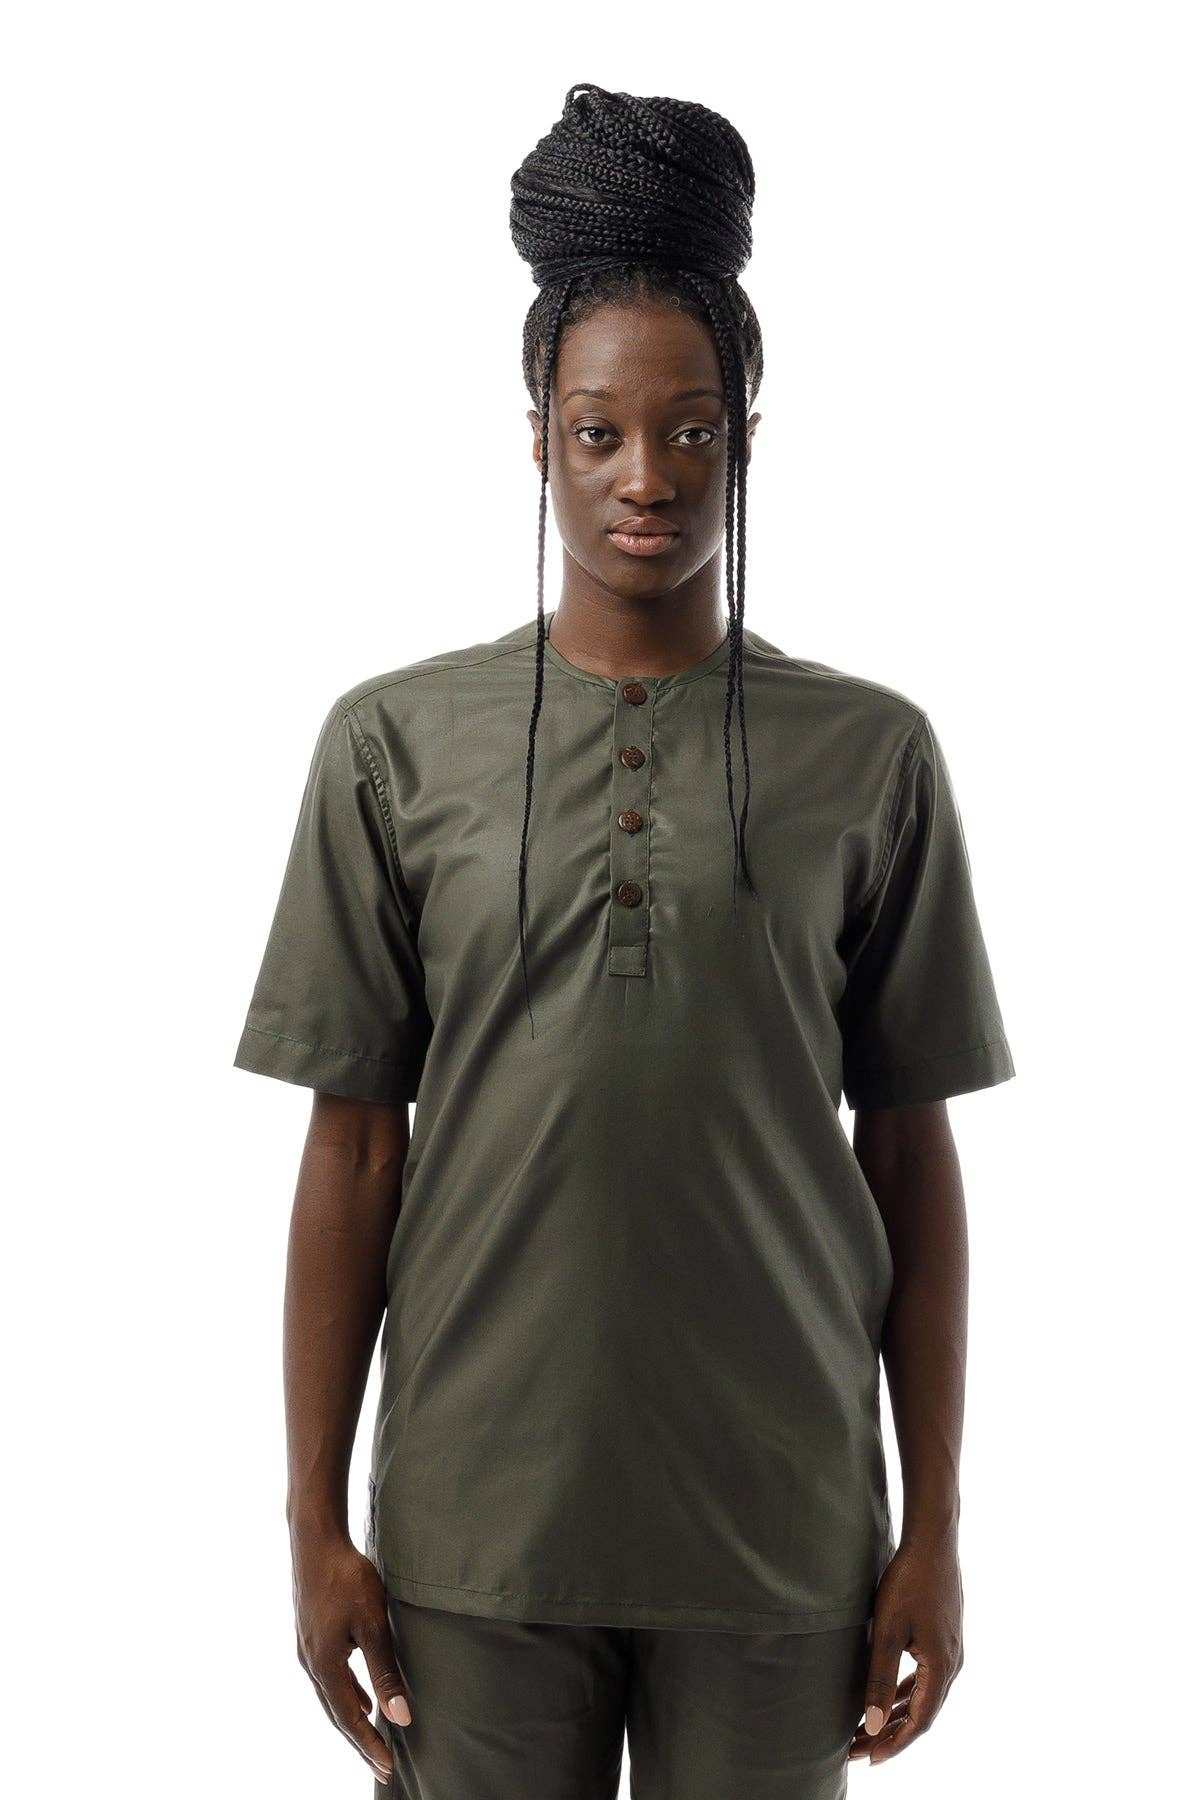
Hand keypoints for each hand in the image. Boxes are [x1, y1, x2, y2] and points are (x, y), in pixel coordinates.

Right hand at [292, 1531, 412, 1784]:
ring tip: (373, 1734)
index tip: (387, 1768)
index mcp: (325, 1668)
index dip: (369, 1745)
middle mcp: (311, 1665)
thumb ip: (385, 1672)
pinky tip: (361, 1694)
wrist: (316, 1542)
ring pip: (331, 1696)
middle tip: (381, 1763)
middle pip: (337, 1714)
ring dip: (352, 1717)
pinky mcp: (310, 1636)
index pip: (350, 1719)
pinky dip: (345, 1694)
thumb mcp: (373, 1625)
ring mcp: (307, 1650)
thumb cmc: (346, 1579)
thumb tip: (400, 1717)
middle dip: (360, 1740)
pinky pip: (329, 1677)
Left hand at [848, 1531, 963, 1765]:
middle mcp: (952, 1665)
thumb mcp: (888, 1631)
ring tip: (868, 1729)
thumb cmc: (909, 1582)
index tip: (867, 1759)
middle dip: (889, 1733)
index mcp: (942, 1669)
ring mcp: (951, 1651)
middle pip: (921, 1714)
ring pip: (923, 1696)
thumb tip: (871, 1724)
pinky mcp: (944, 1638)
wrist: (933, 1542)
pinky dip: (905, 1692)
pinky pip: (925, 1677)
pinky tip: (888, 1696)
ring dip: (896, 1713)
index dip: (893, 1744)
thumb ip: (880, 1678)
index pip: (918, 1723)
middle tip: (857, 1749)